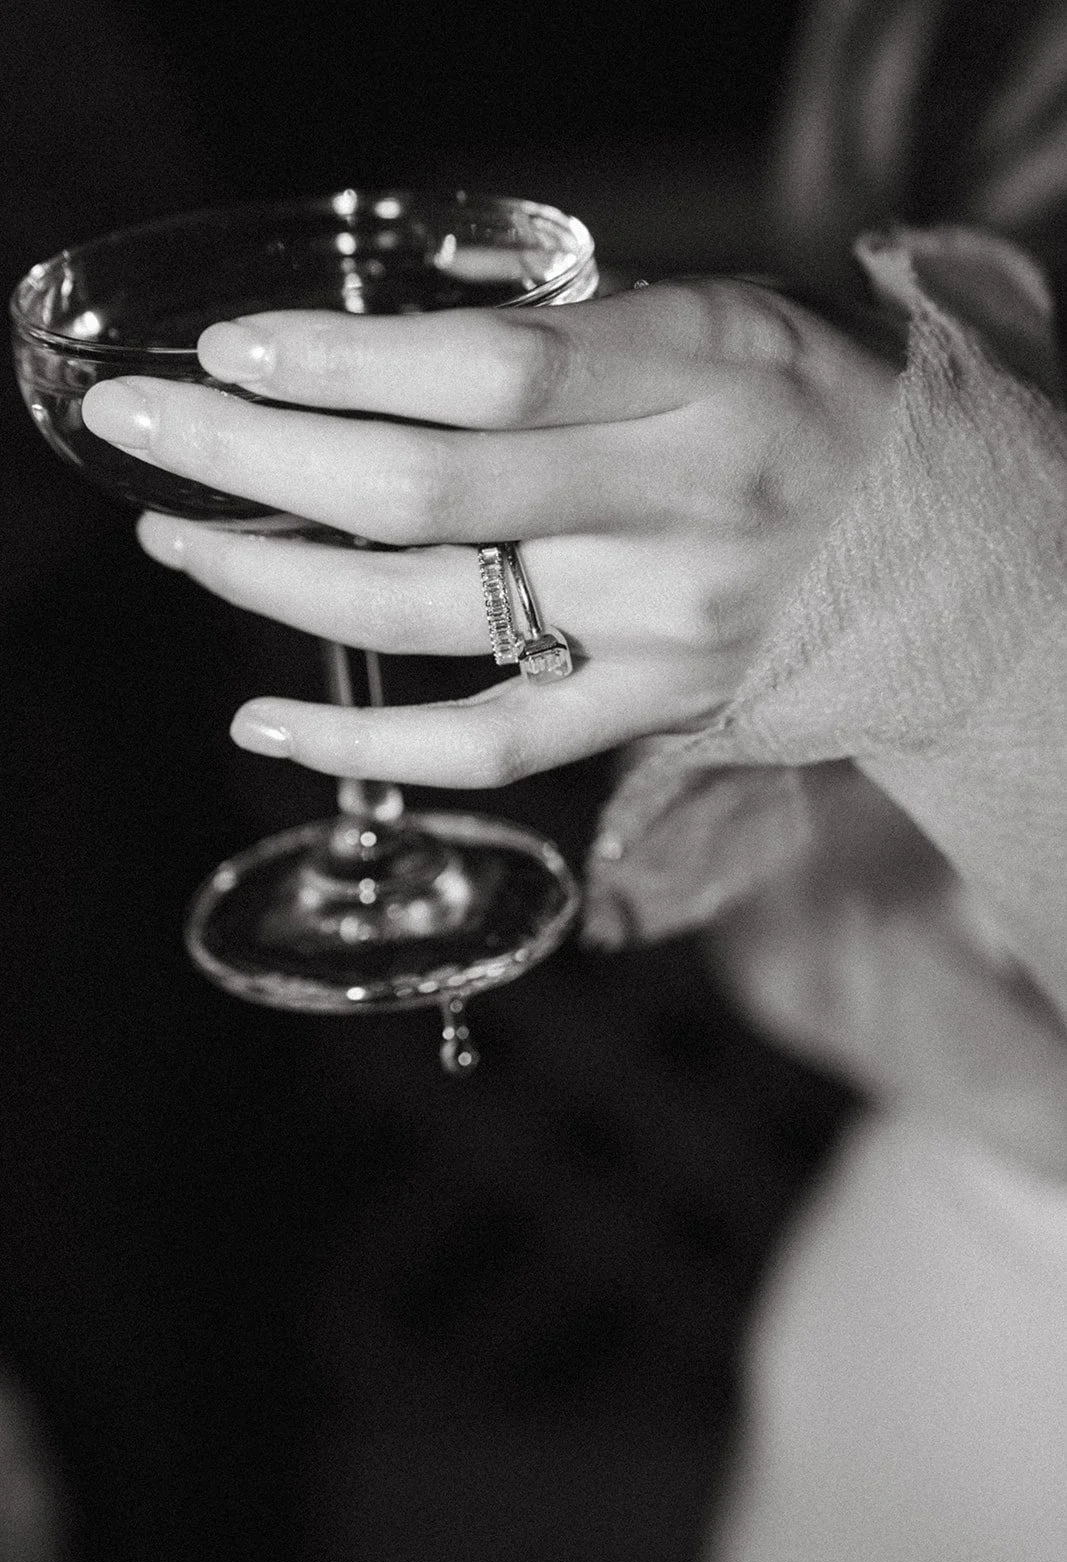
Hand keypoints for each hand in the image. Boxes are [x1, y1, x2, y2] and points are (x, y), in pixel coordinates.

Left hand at [80, 279, 897, 786]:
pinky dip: (365, 747)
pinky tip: (263, 719)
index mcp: (703, 371)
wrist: (926, 551)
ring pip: (427, 618)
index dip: (344, 361)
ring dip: (273, 579)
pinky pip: (487, 749)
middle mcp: (676, 504)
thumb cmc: (800, 408)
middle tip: (143, 434)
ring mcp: (657, 624)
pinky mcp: (645, 710)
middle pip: (424, 492)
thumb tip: (375, 350)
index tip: (231, 354)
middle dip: (254, 460)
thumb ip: (569, 333)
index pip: (494, 368)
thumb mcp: (717, 318)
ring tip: (181, 544)